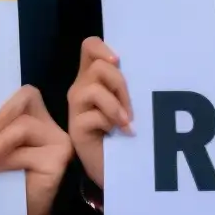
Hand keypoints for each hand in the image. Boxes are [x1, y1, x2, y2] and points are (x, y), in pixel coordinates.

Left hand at [0, 85, 72, 214]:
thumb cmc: (4, 182)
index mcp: (36, 117)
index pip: (25, 93)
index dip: (4, 104)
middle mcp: (51, 125)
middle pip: (27, 98)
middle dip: (1, 116)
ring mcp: (59, 141)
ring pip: (23, 126)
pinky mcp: (60, 159)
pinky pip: (26, 151)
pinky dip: (6, 160)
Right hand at [66, 37, 132, 190]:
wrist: (114, 167)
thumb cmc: (122, 133)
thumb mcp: (126, 102)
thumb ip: (124, 84)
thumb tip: (139, 68)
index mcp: (91, 78)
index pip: (89, 46)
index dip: (102, 48)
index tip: (118, 61)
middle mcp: (80, 88)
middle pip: (99, 66)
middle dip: (120, 85)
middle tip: (130, 109)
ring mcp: (75, 108)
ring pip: (94, 89)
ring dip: (116, 106)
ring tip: (126, 122)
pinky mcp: (76, 128)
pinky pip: (95, 115)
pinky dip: (111, 123)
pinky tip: (120, 133)